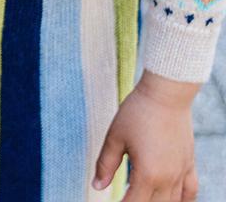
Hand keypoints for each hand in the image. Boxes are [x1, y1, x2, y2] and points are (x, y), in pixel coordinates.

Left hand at [92, 75, 198, 200]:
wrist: (166, 94)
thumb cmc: (137, 111)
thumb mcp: (115, 137)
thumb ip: (105, 164)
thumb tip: (96, 185)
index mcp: (147, 174)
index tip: (110, 201)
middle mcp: (167, 179)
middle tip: (124, 196)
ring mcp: (181, 173)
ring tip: (141, 195)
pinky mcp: (189, 164)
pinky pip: (190, 193)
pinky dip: (181, 201)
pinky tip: (171, 200)